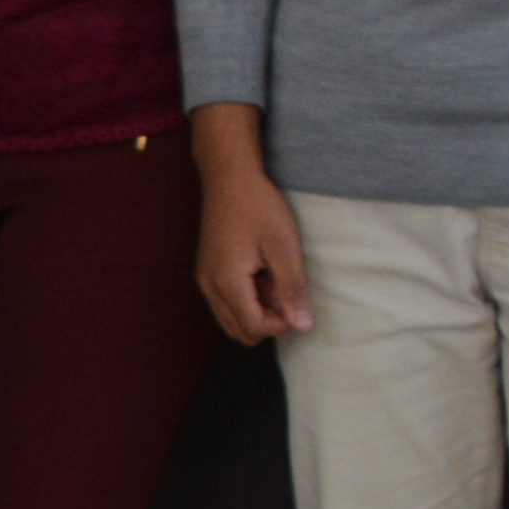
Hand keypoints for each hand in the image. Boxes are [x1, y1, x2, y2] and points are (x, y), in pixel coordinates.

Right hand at [195, 157, 315, 345]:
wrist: (229, 176)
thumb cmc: (258, 206)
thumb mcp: (283, 246)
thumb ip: (292, 288)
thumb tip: (303, 326)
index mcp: (227, 281)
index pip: (254, 328)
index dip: (282, 323)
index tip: (296, 298)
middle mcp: (209, 285)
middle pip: (240, 332)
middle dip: (268, 321)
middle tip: (285, 291)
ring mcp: (205, 278)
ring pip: (232, 320)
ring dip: (257, 312)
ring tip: (273, 281)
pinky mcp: (207, 270)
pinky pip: (226, 303)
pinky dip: (246, 300)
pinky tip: (261, 274)